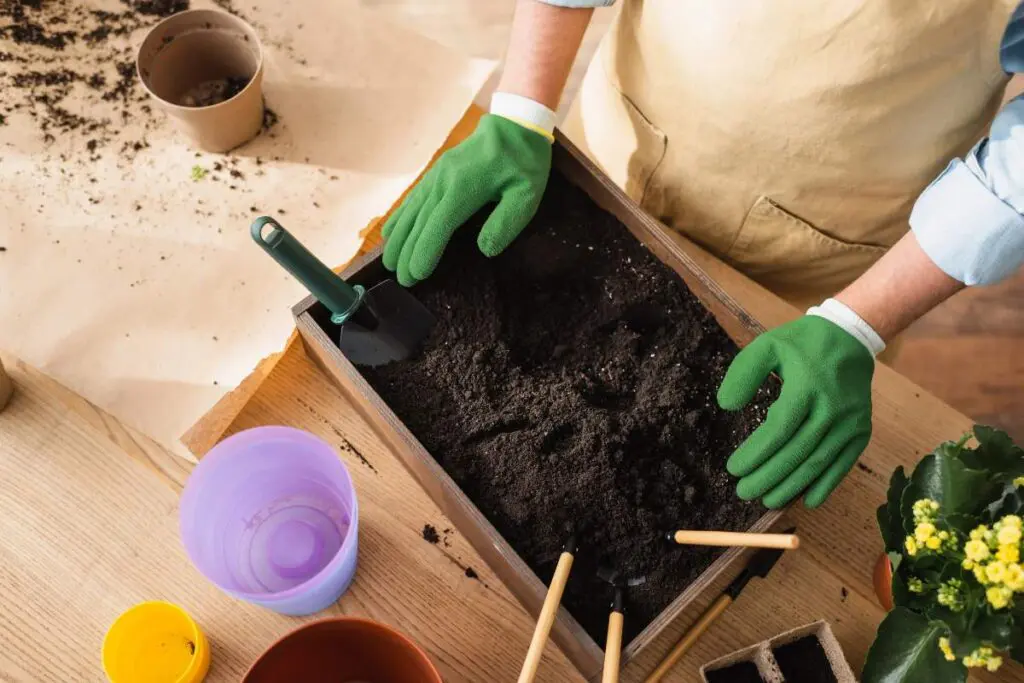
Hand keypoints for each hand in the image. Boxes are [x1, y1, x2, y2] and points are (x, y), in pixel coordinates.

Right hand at [381, 114, 551, 285]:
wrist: (514, 123)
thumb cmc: (524, 162)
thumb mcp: (527, 194)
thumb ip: (506, 223)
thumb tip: (484, 250)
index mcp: (465, 188)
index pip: (438, 226)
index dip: (424, 251)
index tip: (415, 275)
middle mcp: (443, 182)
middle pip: (418, 222)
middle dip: (407, 252)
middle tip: (400, 280)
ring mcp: (436, 176)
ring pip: (410, 211)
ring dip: (398, 238)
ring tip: (389, 263)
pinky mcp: (436, 173)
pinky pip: (412, 199)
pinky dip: (399, 217)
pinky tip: (390, 231)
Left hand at [717, 315, 873, 508]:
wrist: (850, 338)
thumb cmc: (801, 344)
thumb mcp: (767, 346)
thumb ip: (743, 373)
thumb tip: (726, 405)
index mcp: (806, 385)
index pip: (778, 428)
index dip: (756, 453)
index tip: (734, 468)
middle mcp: (832, 407)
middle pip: (797, 451)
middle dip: (769, 476)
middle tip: (744, 491)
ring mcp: (850, 422)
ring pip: (818, 462)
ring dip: (792, 486)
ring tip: (767, 499)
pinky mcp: (861, 431)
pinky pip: (843, 464)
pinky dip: (826, 485)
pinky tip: (807, 500)